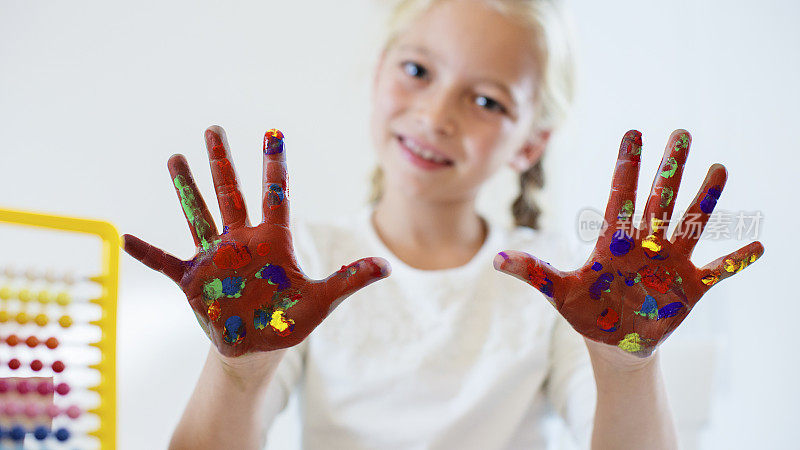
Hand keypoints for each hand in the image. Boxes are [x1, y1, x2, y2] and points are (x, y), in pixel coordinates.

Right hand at [122, 126, 389, 357]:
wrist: (257, 346)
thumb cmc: (288, 320)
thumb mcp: (322, 301)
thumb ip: (349, 280)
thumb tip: (388, 266)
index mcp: (273, 240)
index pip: (275, 194)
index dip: (274, 164)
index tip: (273, 130)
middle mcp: (241, 241)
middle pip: (230, 193)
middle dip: (222, 161)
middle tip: (213, 128)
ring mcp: (215, 258)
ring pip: (198, 214)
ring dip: (186, 188)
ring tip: (176, 157)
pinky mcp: (193, 280)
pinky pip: (165, 263)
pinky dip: (147, 253)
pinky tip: (125, 238)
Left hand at [494, 129, 762, 357]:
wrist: (613, 343)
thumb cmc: (586, 312)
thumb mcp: (559, 293)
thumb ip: (533, 273)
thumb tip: (495, 260)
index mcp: (614, 241)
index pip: (620, 196)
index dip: (626, 166)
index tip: (632, 133)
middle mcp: (645, 244)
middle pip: (659, 200)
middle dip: (670, 168)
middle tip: (682, 134)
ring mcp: (670, 262)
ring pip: (690, 224)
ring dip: (704, 200)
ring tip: (719, 168)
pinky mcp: (690, 287)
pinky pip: (718, 270)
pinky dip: (736, 261)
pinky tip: (758, 245)